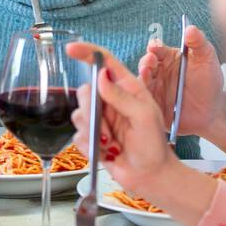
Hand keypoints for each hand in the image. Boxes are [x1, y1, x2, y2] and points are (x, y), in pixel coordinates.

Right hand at [66, 41, 222, 225]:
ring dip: (94, 132)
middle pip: (85, 91)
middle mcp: (111, 100)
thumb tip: (101, 77)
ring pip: (78, 115)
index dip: (87, 53)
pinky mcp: (92, 136)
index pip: (105, 62)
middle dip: (91, 111)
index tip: (71, 49)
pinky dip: (91, 146)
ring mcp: (101, 119)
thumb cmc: (154, 146)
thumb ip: (122, 96)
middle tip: (107, 128)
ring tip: (113, 143)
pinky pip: (77, 135)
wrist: (150, 176)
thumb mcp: (144, 117)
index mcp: (127, 88)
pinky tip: (108, 152)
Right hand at [137, 23, 222, 137]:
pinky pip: (144, 101)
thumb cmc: (209, 82)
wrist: (212, 111)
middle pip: (145, 64)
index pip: (157, 49)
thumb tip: (190, 28)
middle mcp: (157, 72)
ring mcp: (153, 89)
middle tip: (150, 62)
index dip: (154, 47)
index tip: (154, 47)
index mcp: (167, 58)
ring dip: (142, 78)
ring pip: (142, 82)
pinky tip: (146, 95)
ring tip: (146, 75)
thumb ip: (199, 43)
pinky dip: (142, 97)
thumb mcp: (207, 60)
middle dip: (146, 62)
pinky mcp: (152, 105)